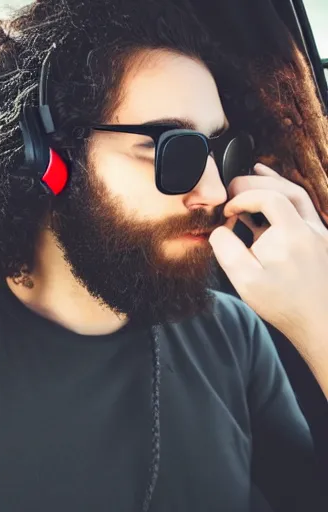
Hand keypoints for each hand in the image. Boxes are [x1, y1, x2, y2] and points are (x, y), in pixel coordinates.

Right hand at [209, 163, 327, 359]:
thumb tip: (218, 231)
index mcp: (290, 235)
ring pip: (298, 195)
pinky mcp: (319, 240)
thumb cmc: (285, 304)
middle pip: (284, 188)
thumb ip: (228, 251)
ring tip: (254, 172)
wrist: (320, 322)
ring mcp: (317, 233)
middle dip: (255, 182)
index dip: (243, 197)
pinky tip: (275, 194)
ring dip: (274, 182)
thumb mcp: (246, 281)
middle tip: (233, 186)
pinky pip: (304, 208)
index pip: (268, 197)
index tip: (228, 210)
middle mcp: (309, 229)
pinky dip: (286, 195)